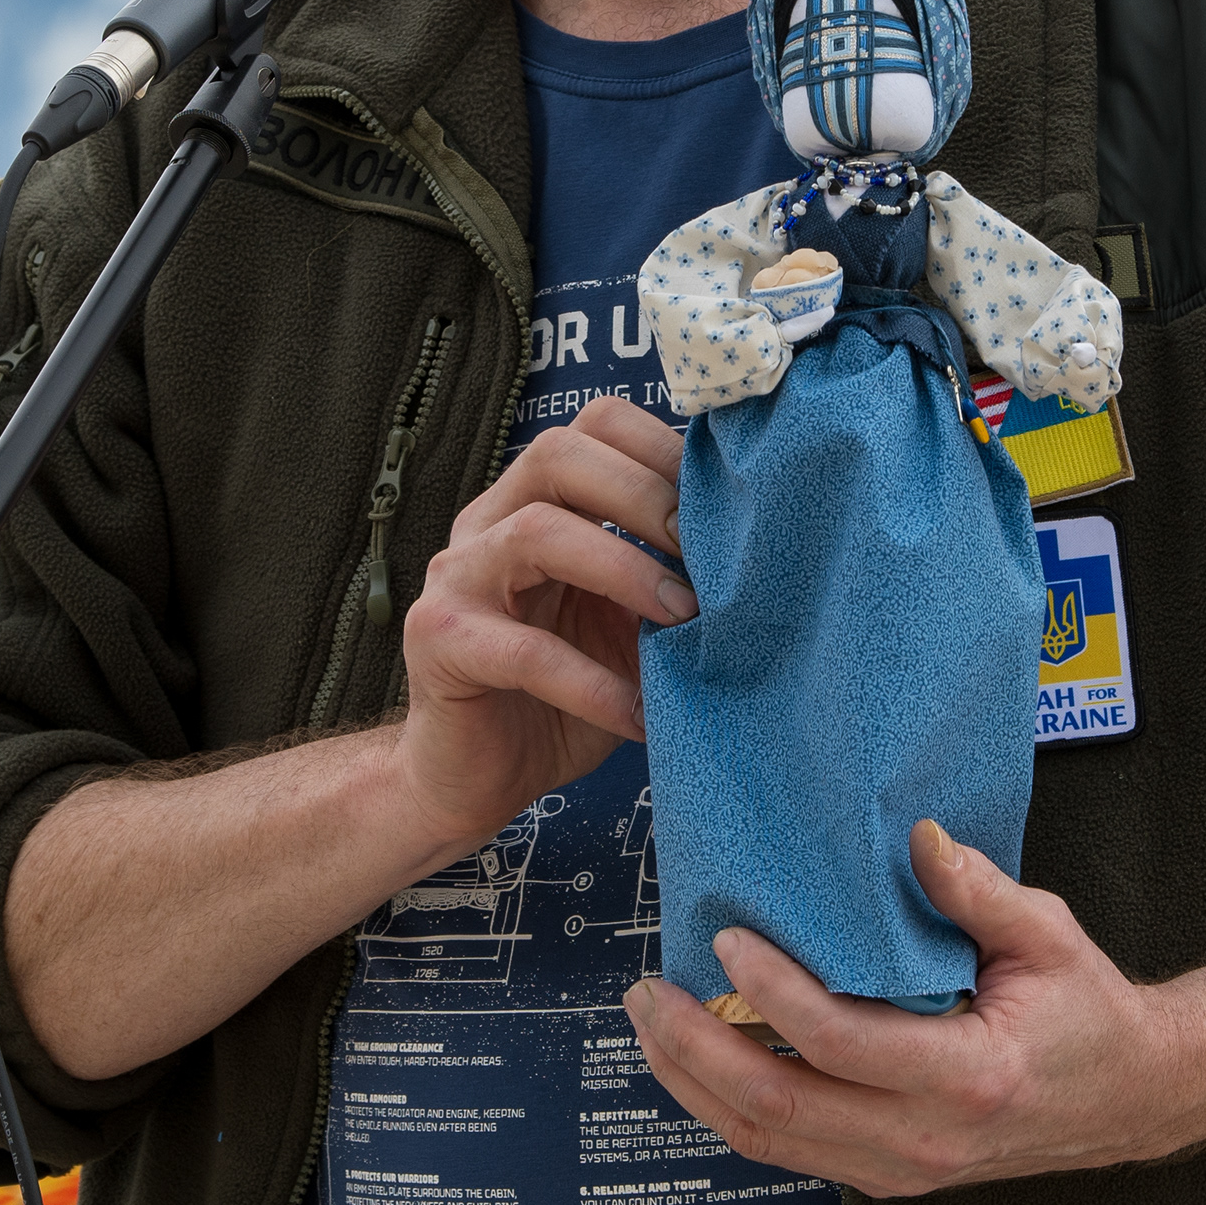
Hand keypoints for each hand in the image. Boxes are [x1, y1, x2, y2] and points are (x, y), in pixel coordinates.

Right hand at [392, 395, 692, 851]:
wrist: (474, 779)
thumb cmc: (562, 697)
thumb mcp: (628, 628)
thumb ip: (668, 581)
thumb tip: (767, 554)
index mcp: (534, 500)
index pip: (595, 425)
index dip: (664, 449)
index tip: (727, 504)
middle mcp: (487, 522)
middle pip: (558, 454)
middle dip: (647, 496)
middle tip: (707, 559)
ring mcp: (456, 578)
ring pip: (536, 532)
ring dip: (625, 571)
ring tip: (683, 620)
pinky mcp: (439, 642)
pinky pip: (522, 650)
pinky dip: (592, 682)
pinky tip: (638, 716)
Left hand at [619, 818, 1205, 1196]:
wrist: (1127, 1097)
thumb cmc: (1087, 1011)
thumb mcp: (1048, 933)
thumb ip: (978, 889)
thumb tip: (915, 836)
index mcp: (969, 1077)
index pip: (840, 1042)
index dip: (770, 991)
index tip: (726, 940)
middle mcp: (925, 1139)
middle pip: (779, 1108)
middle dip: (696, 1048)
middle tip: (648, 990)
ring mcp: (901, 1170)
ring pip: (768, 1142)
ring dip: (694, 1084)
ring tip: (651, 1024)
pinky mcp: (883, 1175)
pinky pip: (787, 1150)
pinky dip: (728, 1107)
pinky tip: (697, 1060)